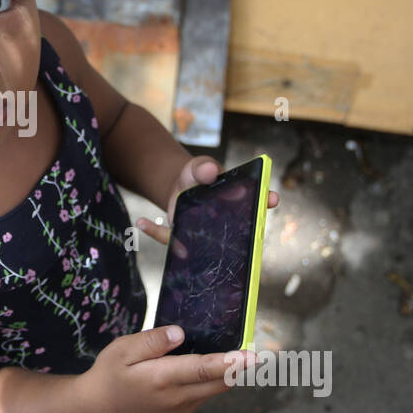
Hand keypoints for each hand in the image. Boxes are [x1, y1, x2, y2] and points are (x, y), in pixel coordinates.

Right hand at [83, 325, 256, 412]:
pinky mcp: (184, 409)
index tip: (253, 356)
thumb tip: (180, 333)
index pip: (203, 370)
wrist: (100, 406)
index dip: (230, 363)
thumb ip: (153, 341)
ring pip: (217, 388)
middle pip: (220, 382)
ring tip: (238, 350)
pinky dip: (215, 378)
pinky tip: (211, 362)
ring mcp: (183, 407)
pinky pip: (207, 392)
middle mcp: (178, 397)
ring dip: (229, 372)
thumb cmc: (110, 373)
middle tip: (266, 350)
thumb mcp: (123, 350)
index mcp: (163, 380)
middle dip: (242, 367)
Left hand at [135, 156, 279, 245]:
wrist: (177, 188)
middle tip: (229, 236)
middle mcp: (228, 223)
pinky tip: (140, 222)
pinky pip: (173, 240)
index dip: (266, 201)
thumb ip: (203, 168)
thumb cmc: (196, 177)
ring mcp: (207, 235)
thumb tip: (209, 172)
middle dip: (235, 238)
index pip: (258, 203)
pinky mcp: (186, 240)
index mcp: (239, 202)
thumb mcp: (198, 167)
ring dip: (189, 244)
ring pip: (204, 245)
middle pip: (237, 232)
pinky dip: (156, 232)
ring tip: (177, 238)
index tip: (272, 197)